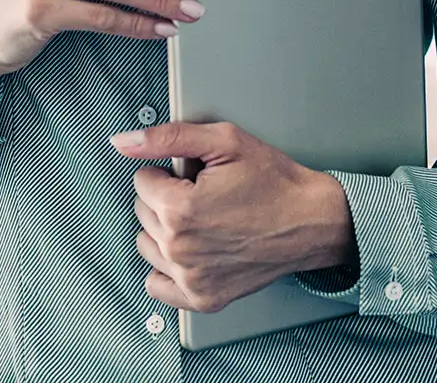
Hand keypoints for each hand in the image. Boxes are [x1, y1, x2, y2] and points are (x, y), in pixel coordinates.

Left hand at [113, 120, 355, 313]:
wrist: (312, 221)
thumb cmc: (276, 183)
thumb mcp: (224, 141)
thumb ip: (167, 138)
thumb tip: (124, 142)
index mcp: (181, 210)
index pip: (142, 180)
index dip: (169, 171)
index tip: (195, 175)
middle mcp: (181, 249)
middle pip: (143, 212)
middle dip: (167, 198)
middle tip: (204, 194)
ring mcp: (191, 278)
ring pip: (147, 244)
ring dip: (165, 230)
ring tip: (200, 220)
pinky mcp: (204, 298)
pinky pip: (158, 286)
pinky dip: (166, 269)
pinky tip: (189, 251)